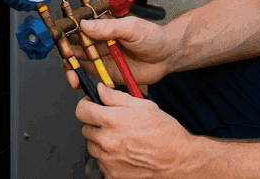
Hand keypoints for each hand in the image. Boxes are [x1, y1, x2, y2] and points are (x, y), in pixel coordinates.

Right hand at [63, 15, 176, 89]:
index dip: (67, 32)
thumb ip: (109, 28)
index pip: (79, 26)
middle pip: (74, 46)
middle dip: (66, 54)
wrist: (167, 56)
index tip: (61, 39)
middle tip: (67, 62)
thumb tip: (86, 25)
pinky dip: (81, 80)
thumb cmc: (153, 37)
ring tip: (73, 77)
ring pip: (78, 62)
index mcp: (102, 25)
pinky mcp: (105, 73)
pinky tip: (79, 83)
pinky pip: (89, 76)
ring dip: (71, 69)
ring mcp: (101, 57)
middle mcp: (98, 40)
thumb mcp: (131, 28)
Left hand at [76, 84, 198, 178]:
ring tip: (121, 140)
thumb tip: (101, 89)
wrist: (178, 161)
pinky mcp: (112, 175)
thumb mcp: (144, 106)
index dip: (86, 105)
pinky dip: (109, 158)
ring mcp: (108, 161)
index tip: (90, 105)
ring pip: (92, 147)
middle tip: (111, 124)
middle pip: (85, 129)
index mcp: (113, 121)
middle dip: (96, 124)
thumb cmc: (165, 134)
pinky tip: (124, 153)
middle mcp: (107, 142)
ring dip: (101, 142)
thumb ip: (116, 97)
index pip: (81, 110)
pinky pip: (101, 163)